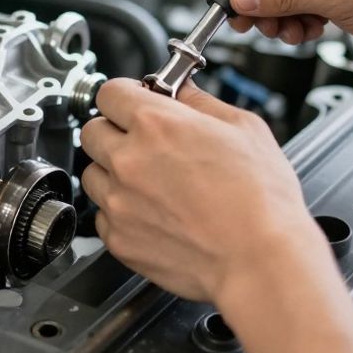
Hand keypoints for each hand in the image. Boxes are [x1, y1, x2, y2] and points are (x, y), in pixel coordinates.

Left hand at [81, 78, 329, 301]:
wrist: (259, 260)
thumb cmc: (261, 199)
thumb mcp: (244, 128)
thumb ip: (202, 103)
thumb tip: (183, 92)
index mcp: (155, 124)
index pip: (109, 92)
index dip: (125, 95)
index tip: (136, 102)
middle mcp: (128, 160)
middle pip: (92, 131)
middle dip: (114, 130)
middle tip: (143, 141)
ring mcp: (119, 202)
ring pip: (92, 174)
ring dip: (113, 172)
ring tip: (150, 182)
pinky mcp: (119, 239)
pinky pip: (102, 216)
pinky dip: (120, 212)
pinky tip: (152, 213)